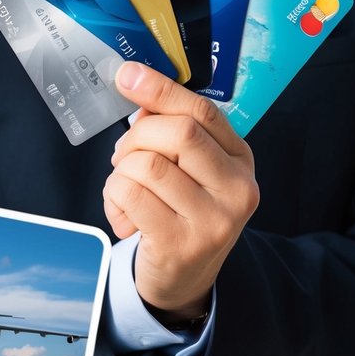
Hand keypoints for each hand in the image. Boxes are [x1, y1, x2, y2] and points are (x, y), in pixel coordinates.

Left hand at [104, 62, 259, 324]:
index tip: (127, 75)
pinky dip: (114, 196)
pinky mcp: (180, 244)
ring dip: (122, 171)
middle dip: (138, 135)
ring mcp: (213, 220)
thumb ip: (174, 129)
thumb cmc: (180, 212)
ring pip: (149, 164)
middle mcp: (237, 189)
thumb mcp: (191, 169)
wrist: (184, 280)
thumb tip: (139, 88)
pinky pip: (131, 195)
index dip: (161, 88)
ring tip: (125, 189)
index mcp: (240, 160)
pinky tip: (123, 213)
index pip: (203, 112)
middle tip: (125, 154)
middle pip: (179, 132)